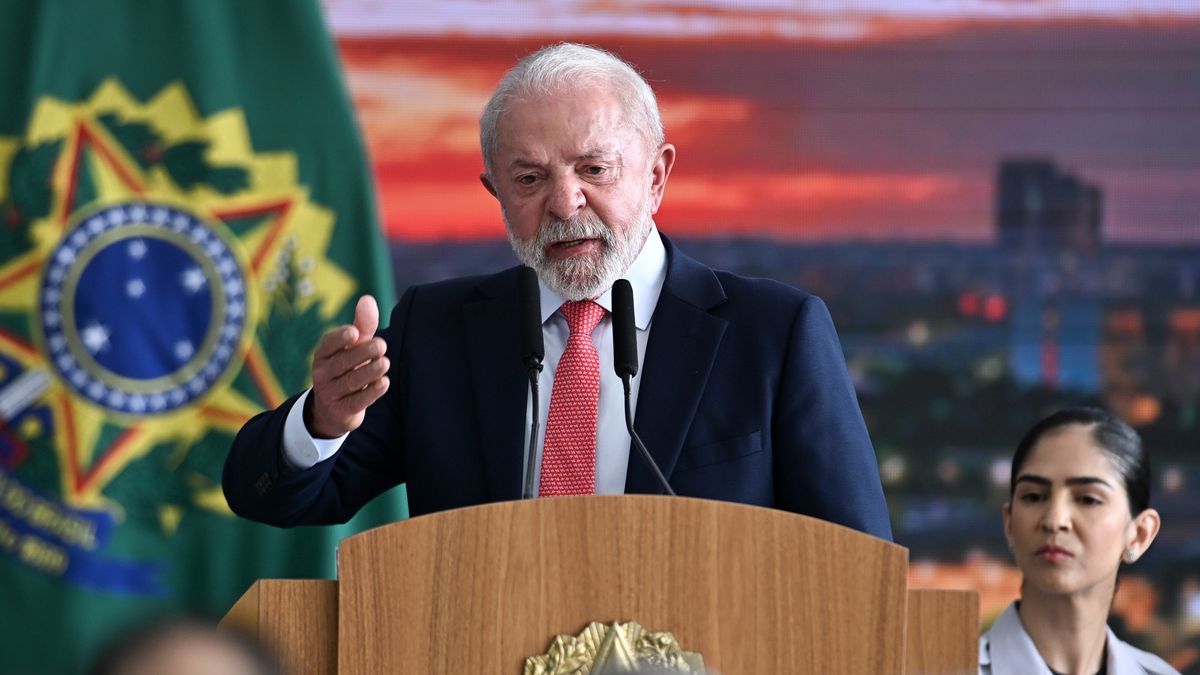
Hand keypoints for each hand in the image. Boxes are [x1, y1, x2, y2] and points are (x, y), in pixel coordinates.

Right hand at [306, 295, 389, 437]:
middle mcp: (322, 373)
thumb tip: (368, 299)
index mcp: (323, 354)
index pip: (328, 344)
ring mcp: (330, 393)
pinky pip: (356, 401)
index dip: (340, 338)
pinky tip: (384, 383)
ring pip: (350, 381)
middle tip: (381, 345)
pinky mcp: (341, 411)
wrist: (334, 409)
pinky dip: (371, 393)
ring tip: (385, 363)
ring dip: (369, 372)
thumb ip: (362, 325)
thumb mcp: (353, 347)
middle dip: (362, 353)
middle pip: (342, 362)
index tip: (354, 332)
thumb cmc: (347, 368)